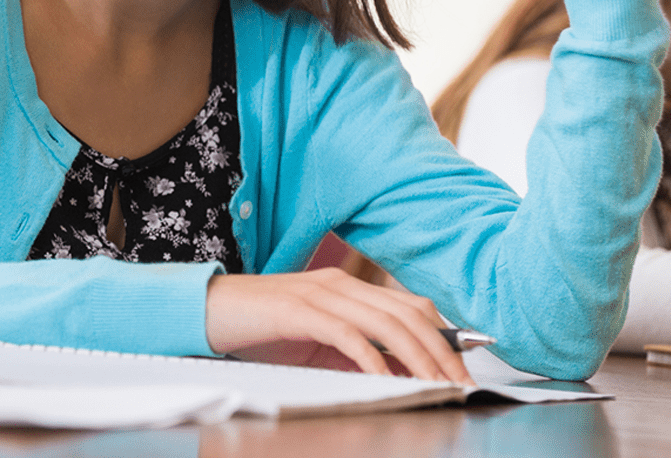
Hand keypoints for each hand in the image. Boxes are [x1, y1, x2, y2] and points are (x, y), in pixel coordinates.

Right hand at [205, 269, 474, 384]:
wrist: (206, 311)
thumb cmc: (259, 330)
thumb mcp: (316, 344)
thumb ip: (354, 353)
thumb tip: (399, 376)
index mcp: (347, 286)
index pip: (413, 306)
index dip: (446, 338)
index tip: (464, 373)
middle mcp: (340, 283)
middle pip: (410, 314)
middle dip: (444, 353)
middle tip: (462, 386)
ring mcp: (320, 294)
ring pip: (388, 323)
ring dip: (419, 358)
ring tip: (437, 387)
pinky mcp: (299, 311)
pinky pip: (348, 335)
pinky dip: (374, 360)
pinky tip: (388, 382)